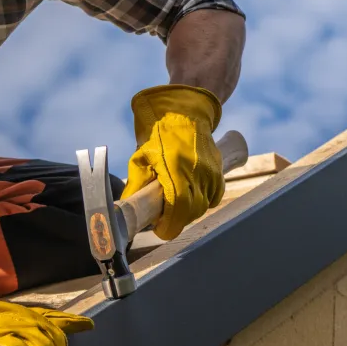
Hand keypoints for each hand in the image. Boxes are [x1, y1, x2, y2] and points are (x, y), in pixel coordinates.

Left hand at [120, 84, 224, 240]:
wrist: (186, 115)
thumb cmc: (159, 136)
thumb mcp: (141, 157)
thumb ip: (136, 184)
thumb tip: (127, 208)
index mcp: (175, 169)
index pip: (178, 208)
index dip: (169, 225)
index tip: (160, 230)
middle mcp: (197, 173)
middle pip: (191, 212)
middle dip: (177, 220)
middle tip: (164, 217)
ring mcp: (211, 173)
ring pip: (202, 207)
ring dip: (188, 211)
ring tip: (175, 204)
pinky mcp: (219, 173)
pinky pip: (213, 198)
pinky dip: (202, 202)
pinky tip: (190, 195)